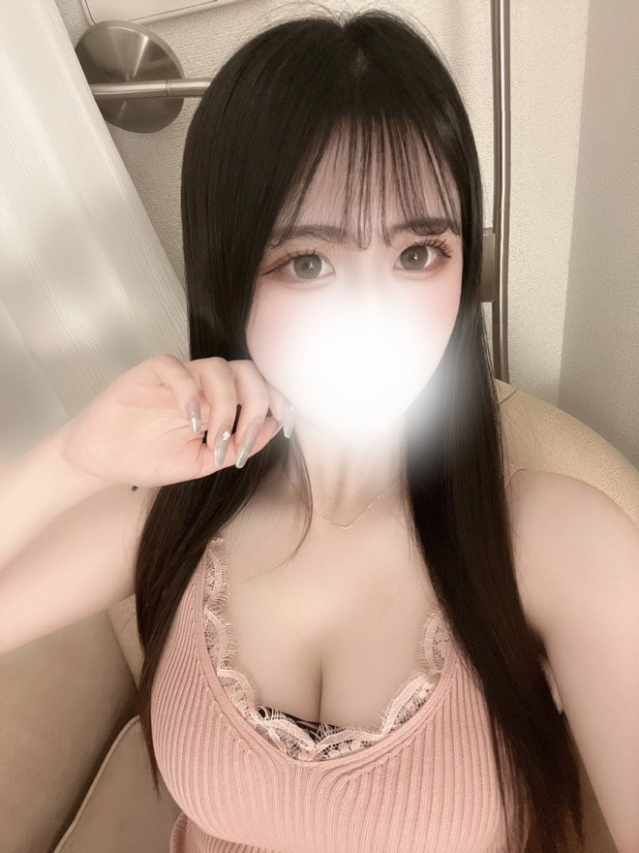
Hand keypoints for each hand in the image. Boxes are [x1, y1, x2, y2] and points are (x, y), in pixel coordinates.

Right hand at [55, 354, 291, 488]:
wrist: (104, 461)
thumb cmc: (150, 458)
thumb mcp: (203, 462)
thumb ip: (237, 447)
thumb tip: (274, 429)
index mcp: (219, 401)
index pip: (258, 386)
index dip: (277, 399)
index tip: (286, 426)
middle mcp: (203, 383)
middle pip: (245, 371)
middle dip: (255, 403)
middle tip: (243, 438)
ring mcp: (178, 376)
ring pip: (217, 367)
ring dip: (225, 404)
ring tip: (213, 436)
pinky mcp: (149, 373)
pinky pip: (176, 368)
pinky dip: (190, 391)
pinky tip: (191, 419)